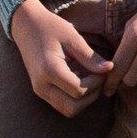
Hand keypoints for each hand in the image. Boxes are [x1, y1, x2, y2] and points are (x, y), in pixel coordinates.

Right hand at [10, 0, 111, 115]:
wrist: (26, 26)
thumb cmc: (50, 27)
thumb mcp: (72, 38)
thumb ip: (90, 57)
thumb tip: (110, 68)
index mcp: (49, 70)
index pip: (79, 91)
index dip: (96, 83)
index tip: (102, 69)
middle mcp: (41, 85)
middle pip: (73, 108)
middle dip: (92, 96)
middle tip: (99, 77)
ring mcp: (39, 90)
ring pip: (68, 111)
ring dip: (84, 100)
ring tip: (90, 79)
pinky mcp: (41, 92)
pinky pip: (62, 105)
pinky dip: (74, 99)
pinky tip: (79, 80)